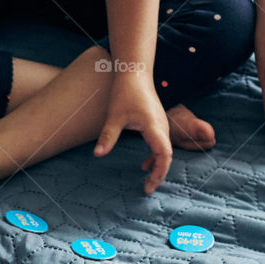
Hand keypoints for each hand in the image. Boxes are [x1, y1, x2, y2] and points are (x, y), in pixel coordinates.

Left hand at [93, 73, 171, 194]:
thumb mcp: (114, 116)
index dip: (158, 173)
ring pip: (165, 151)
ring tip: (146, 182)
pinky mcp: (157, 124)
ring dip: (157, 167)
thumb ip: (108, 136)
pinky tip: (143, 165)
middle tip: (146, 190)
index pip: (164, 155)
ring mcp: (161, 125)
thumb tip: (98, 155)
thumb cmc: (125, 92)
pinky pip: (161, 145)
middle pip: (167, 156)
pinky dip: (155, 157)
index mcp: (154, 126)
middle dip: (158, 175)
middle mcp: (162, 127)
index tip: (148, 186)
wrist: (134, 73)